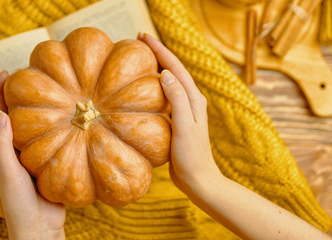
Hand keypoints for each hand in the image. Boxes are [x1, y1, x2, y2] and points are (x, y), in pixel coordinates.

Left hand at [0, 71, 64, 239]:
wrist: (40, 227)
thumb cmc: (18, 203)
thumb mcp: (8, 172)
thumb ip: (3, 145)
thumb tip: (0, 112)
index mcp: (4, 150)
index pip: (0, 115)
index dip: (0, 94)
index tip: (7, 73)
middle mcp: (19, 150)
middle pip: (20, 117)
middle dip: (23, 96)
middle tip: (34, 78)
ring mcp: (37, 156)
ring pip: (39, 128)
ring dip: (43, 111)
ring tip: (54, 93)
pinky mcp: (52, 163)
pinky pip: (55, 141)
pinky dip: (60, 129)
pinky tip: (71, 121)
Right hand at [138, 33, 222, 195]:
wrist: (198, 178)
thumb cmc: (191, 155)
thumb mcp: (185, 126)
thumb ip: (178, 100)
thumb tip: (165, 74)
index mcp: (194, 98)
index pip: (176, 67)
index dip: (160, 50)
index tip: (143, 36)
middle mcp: (190, 100)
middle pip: (173, 70)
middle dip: (158, 53)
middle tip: (139, 41)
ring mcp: (183, 110)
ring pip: (168, 82)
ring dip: (155, 68)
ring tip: (139, 58)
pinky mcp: (176, 119)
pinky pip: (163, 97)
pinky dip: (152, 87)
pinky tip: (141, 89)